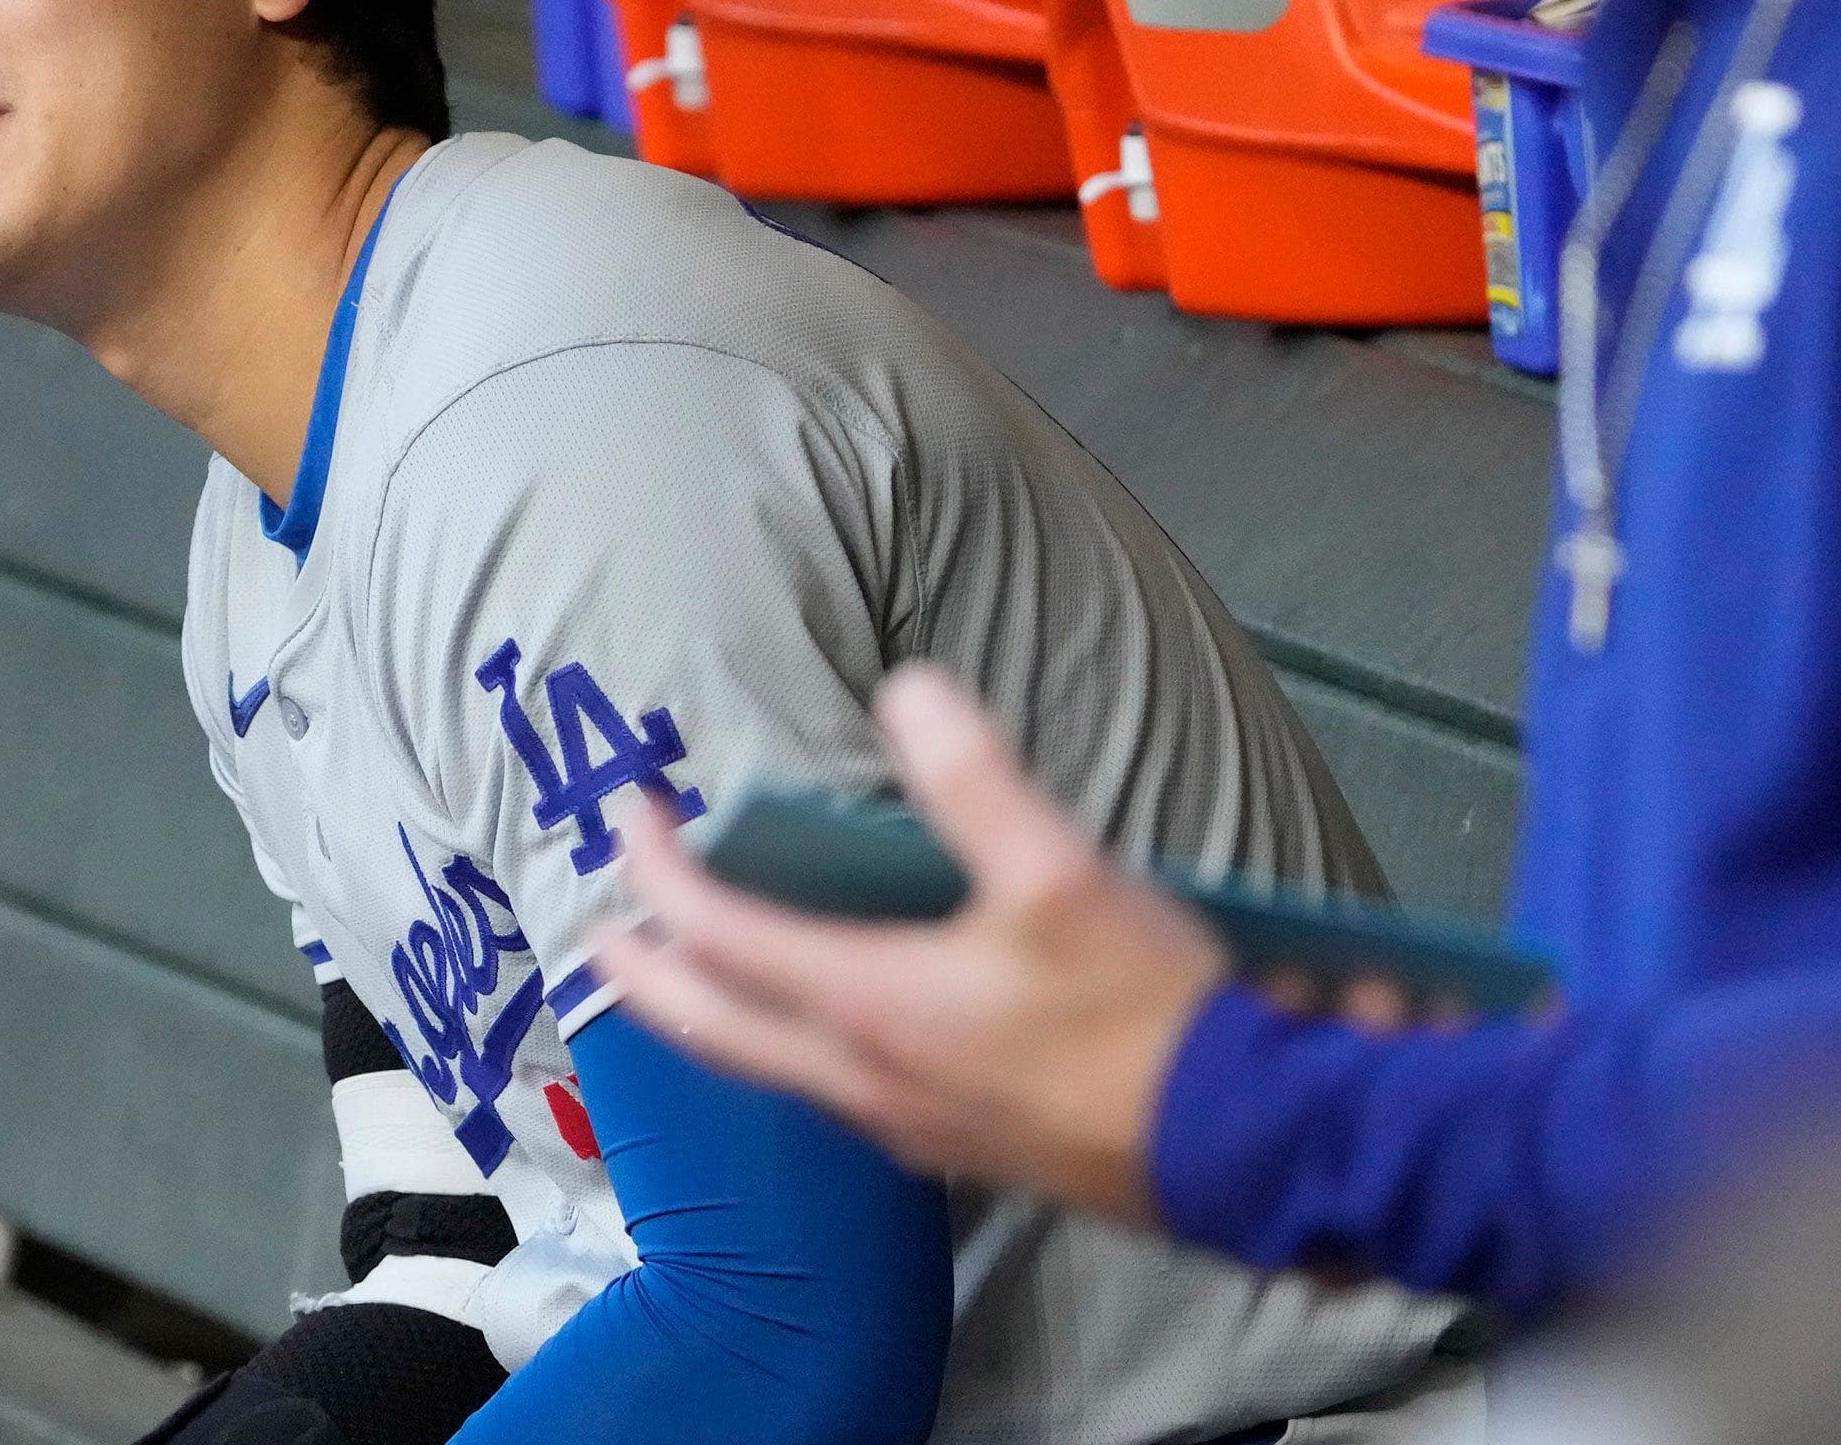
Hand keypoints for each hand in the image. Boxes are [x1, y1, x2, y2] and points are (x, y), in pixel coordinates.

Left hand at [601, 665, 1228, 1223]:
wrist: (1240, 1149)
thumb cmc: (1147, 1017)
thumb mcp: (1065, 877)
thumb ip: (977, 781)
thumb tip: (909, 691)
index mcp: (869, 1006)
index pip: (716, 934)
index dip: (658, 867)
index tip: (632, 807)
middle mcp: (862, 1077)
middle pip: (708, 1026)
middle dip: (643, 972)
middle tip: (601, 930)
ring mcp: (903, 1124)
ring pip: (765, 1067)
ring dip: (711, 1013)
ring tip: (688, 968)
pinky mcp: (952, 1145)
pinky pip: (828, 1090)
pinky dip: (786, 1044)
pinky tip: (816, 1021)